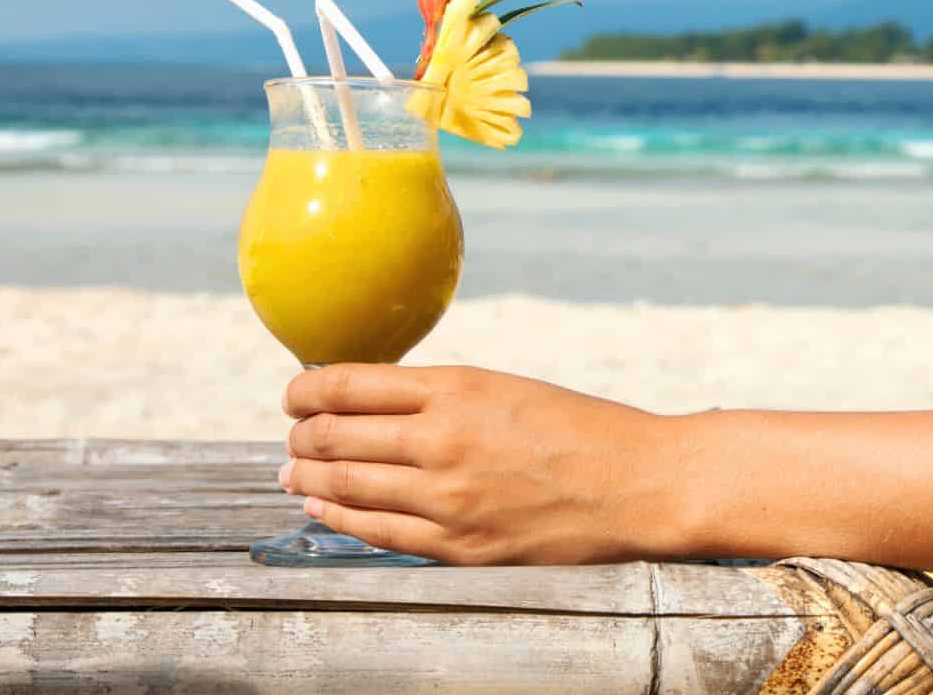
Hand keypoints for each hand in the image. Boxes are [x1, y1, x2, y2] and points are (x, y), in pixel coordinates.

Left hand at [279, 363, 689, 563]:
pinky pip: (377, 533)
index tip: (294, 394)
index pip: (346, 385)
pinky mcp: (459, 547)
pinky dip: (338, 518)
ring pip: (344, 487)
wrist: (640, 483)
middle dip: (300, 436)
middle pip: (334, 436)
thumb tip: (372, 402)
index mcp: (456, 389)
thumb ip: (440, 396)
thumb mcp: (506, 388)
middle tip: (292, 437)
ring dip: (307, 478)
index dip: (304, 390)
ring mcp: (448, 499)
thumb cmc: (580, 429)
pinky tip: (322, 508)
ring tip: (292, 472)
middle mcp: (443, 441)